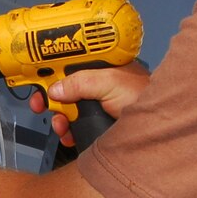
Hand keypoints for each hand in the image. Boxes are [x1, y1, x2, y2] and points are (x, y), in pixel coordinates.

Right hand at [30, 60, 150, 147]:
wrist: (160, 129)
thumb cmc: (143, 98)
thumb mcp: (110, 83)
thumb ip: (81, 82)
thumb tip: (54, 89)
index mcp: (102, 66)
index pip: (71, 61)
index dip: (51, 68)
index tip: (36, 77)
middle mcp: (99, 84)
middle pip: (65, 87)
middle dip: (51, 98)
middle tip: (39, 106)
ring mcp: (99, 105)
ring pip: (68, 109)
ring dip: (59, 118)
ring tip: (60, 126)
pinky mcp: (98, 124)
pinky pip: (76, 126)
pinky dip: (68, 131)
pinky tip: (68, 136)